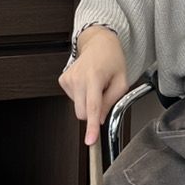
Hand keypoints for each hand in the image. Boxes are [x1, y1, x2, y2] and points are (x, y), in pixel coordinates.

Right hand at [59, 26, 128, 144]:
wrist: (98, 44)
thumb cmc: (112, 60)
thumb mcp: (121, 81)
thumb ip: (112, 101)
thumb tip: (100, 118)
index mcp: (94, 77)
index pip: (92, 107)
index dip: (92, 126)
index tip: (90, 140)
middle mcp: (78, 78)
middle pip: (82, 112)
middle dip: (93, 112)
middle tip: (103, 95)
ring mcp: (68, 79)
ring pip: (77, 107)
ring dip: (88, 101)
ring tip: (96, 85)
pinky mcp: (63, 80)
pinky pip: (73, 99)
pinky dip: (82, 96)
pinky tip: (87, 83)